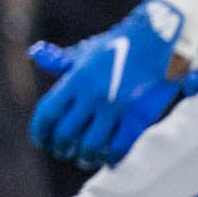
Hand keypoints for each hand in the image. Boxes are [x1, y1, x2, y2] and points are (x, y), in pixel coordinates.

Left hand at [30, 0, 187, 166]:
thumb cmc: (122, 45)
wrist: (161, 38)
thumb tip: (36, 54)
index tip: (42, 142)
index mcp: (76, 79)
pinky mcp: (140, 115)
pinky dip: (112, 157)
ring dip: (85, 157)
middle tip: (63, 152)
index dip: (40, 133)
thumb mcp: (89, 50)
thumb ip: (62, 60)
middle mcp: (92, 94)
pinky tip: (110, 158)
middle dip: (60, 148)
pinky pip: (120, 147)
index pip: (47, 114)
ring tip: (86, 158)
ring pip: (91, 145)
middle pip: (65, 134)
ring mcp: (116, 106)